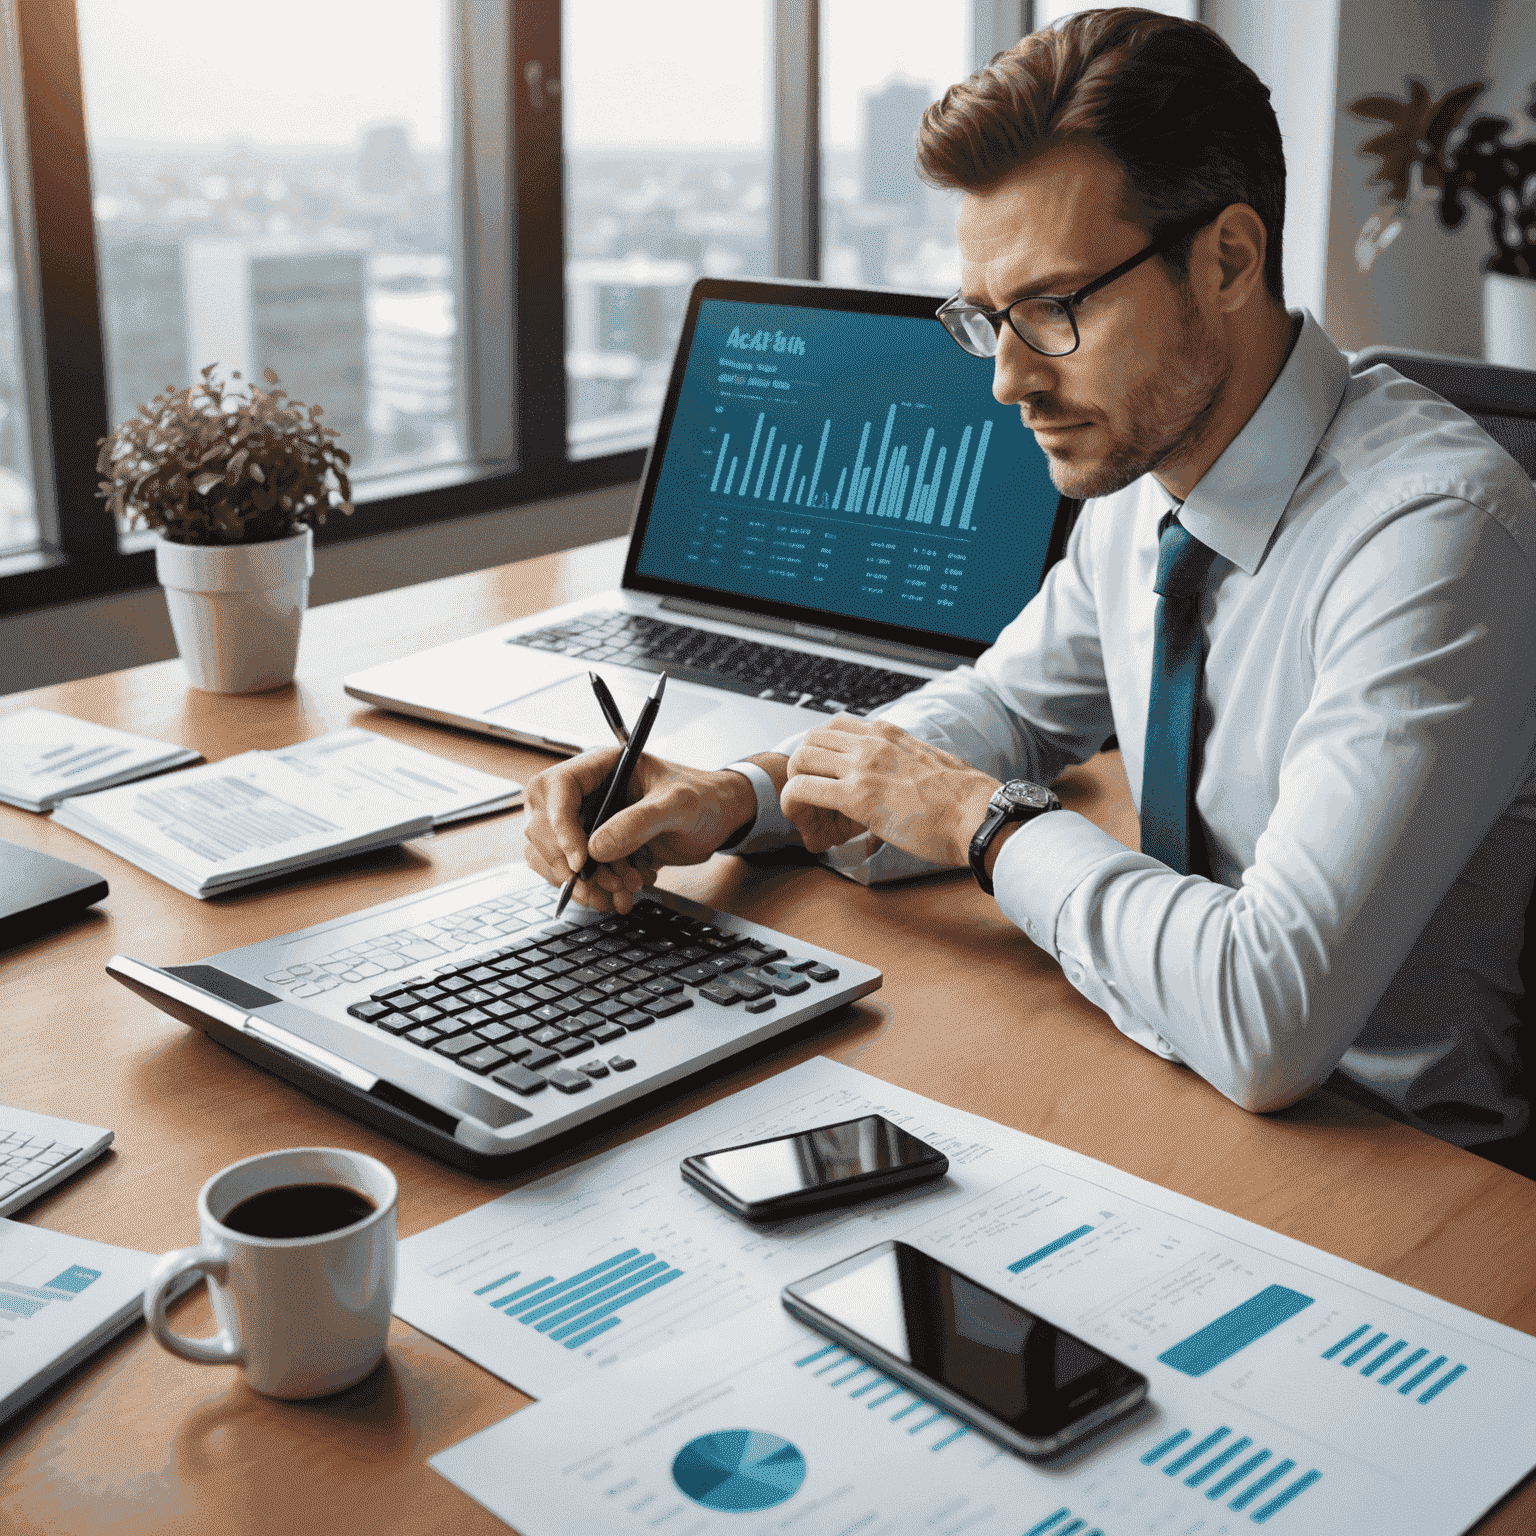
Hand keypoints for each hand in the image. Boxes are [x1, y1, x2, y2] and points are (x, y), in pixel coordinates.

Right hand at [523, 748, 757, 913]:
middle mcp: (586, 792)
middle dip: (571, 863)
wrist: (719, 820)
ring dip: (581, 883)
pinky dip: (590, 891)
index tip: (580, 860)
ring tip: (622, 892)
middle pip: (543, 827)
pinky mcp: (593, 849)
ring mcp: (585, 822)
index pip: (557, 788)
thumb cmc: (703, 797)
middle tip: (606, 883)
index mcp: (601, 766)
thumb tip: (595, 849)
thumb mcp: (679, 804)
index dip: (559, 825)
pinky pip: (571, 874)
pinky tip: (619, 897)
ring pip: (553, 856)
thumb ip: (640, 822)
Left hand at [782, 716, 998, 866]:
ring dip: (796, 787)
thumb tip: (901, 785)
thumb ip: (905, 765)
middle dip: (803, 770)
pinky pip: (802, 790)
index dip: (824, 756)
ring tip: (811, 816)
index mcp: (889, 733)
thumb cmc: (964, 801)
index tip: (830, 781)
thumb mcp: (929, 764)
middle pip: (810, 739)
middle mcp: (872, 742)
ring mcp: (863, 766)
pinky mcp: (857, 795)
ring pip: (799, 759)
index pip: (834, 727)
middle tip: (814, 801)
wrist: (981, 815)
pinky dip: (794, 807)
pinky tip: (810, 828)